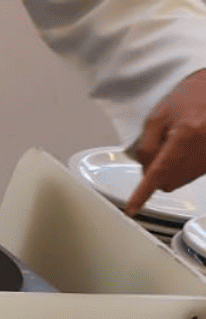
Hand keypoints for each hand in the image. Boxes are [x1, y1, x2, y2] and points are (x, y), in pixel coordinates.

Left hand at [126, 68, 205, 215]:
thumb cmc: (192, 96)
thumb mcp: (158, 116)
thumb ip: (146, 145)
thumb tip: (145, 170)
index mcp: (186, 134)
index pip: (159, 171)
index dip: (144, 192)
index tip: (133, 208)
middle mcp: (202, 149)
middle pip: (167, 181)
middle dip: (156, 173)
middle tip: (159, 148)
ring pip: (179, 180)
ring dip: (170, 169)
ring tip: (178, 141)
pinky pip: (191, 174)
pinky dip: (182, 166)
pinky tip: (188, 145)